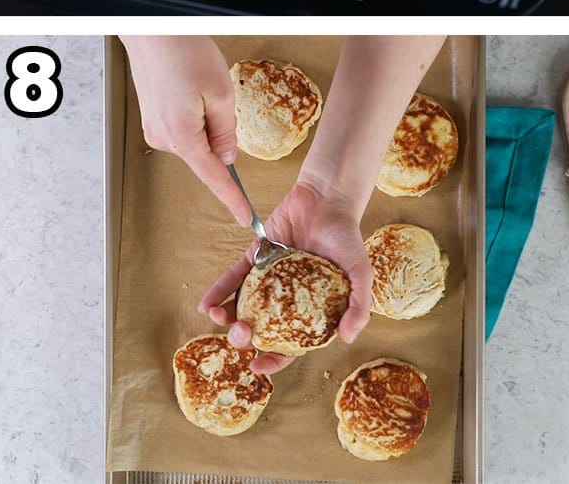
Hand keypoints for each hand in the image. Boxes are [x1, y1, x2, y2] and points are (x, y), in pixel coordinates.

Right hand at [121, 36, 249, 223]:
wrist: (151, 31)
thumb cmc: (183, 53)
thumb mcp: (221, 93)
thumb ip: (226, 131)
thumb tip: (225, 156)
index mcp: (182, 136)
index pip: (214, 178)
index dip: (233, 200)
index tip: (247, 219)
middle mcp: (162, 138)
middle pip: (205, 154)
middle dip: (219, 134)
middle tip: (216, 97)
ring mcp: (153, 129)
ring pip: (194, 140)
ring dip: (205, 120)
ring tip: (198, 86)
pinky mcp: (151, 118)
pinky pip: (182, 129)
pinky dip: (193, 115)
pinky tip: (189, 90)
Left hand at [199, 178, 372, 373]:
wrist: (327, 201)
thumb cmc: (347, 240)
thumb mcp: (362, 275)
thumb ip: (358, 306)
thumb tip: (347, 338)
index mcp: (310, 310)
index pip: (290, 343)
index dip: (274, 359)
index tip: (258, 366)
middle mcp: (286, 299)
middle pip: (261, 326)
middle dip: (246, 337)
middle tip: (241, 335)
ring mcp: (268, 280)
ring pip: (243, 304)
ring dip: (226, 316)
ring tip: (217, 319)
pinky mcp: (255, 258)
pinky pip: (233, 277)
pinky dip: (219, 290)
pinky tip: (206, 303)